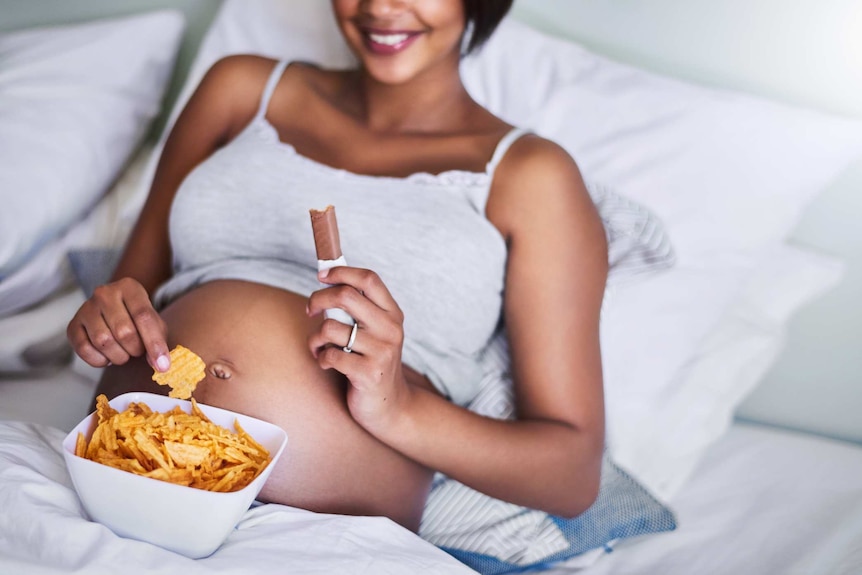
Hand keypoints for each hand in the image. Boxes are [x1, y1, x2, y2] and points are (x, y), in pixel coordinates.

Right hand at [66, 277, 169, 371]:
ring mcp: (86, 308)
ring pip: (104, 341)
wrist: (116, 312)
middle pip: (124, 331)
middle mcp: (104, 293)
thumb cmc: (138, 319)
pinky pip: (84, 349)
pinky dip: (99, 360)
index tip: (163, 365)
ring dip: (118, 356)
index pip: (144, 316)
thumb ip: (159, 341)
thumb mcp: (155, 323)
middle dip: (136, 349)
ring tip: (124, 352)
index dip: (154, 344)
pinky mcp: (72, 325)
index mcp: (129, 287)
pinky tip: (107, 356)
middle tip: (138, 350)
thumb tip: (160, 364)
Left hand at [306, 266, 410, 430]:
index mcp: (393, 314)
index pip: (368, 279)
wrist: (390, 406)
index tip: (322, 276)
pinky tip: (327, 363)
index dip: (341, 272)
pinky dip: (320, 358)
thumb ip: (360, 309)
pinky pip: (330, 355)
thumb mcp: (376, 332)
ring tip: (319, 346)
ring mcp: (381, 352)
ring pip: (330, 328)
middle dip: (318, 299)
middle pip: (346, 296)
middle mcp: (390, 329)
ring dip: (315, 338)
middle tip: (310, 310)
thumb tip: (327, 279)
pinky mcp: (368, 373)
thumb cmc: (373, 362)